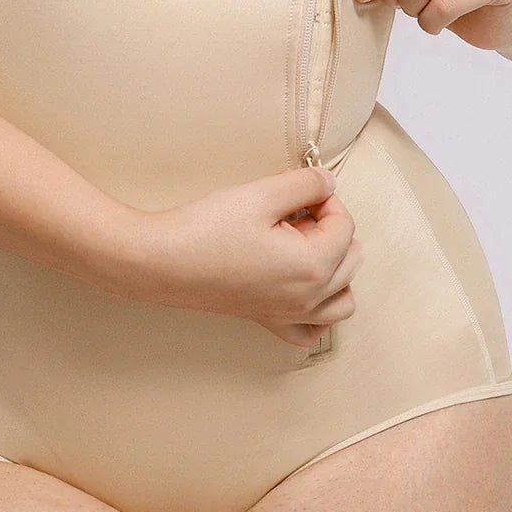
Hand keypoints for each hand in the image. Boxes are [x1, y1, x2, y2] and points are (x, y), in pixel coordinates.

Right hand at [119, 164, 361, 348]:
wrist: (161, 262)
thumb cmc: (207, 229)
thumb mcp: (261, 194)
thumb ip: (305, 184)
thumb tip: (329, 184)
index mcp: (313, 267)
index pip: (344, 226)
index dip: (326, 199)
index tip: (301, 189)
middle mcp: (308, 299)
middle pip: (350, 259)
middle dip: (331, 228)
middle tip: (296, 210)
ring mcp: (288, 314)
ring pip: (341, 299)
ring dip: (336, 268)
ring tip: (304, 243)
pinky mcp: (268, 319)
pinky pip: (311, 328)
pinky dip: (317, 309)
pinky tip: (299, 283)